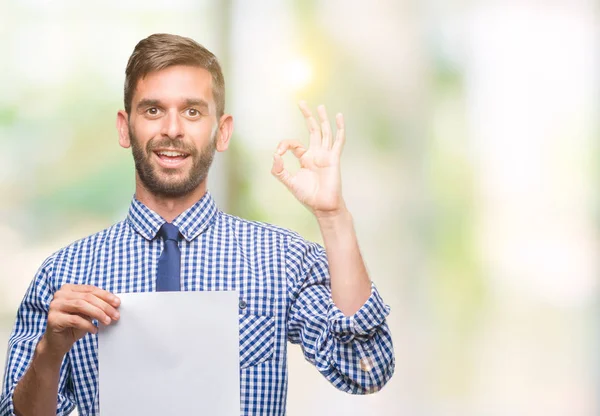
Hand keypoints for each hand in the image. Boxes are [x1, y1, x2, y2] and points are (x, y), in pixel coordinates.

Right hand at [41, 284, 119, 356]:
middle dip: (104, 306)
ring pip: (81, 306)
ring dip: (98, 314)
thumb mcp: (87, 312)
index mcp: (69, 289)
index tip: (118, 303)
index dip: (106, 295)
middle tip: (115, 315)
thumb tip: (115, 303)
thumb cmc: (74, 325)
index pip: (90, 289)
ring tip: (107, 321)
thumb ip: (96, 305)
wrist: (57, 343)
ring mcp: (55, 306)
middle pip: (87, 297)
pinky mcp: (53, 319)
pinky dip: (88, 325)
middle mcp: (60, 295)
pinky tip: (95, 330)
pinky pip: (75, 320)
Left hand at [271, 101, 346, 216]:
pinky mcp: (334, 158)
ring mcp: (326, 155)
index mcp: (305, 159)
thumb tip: (275, 155)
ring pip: (324, 132)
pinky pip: (338, 140)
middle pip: (312, 130)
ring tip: (319, 106)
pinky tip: (339, 117)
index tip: (278, 154)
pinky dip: (339, 128)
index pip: (294, 144)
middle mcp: (316, 154)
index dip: (284, 145)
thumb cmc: (308, 196)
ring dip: (322, 119)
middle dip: (307, 116)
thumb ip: (279, 170)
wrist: (323, 206)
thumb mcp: (289, 182)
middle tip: (301, 103)